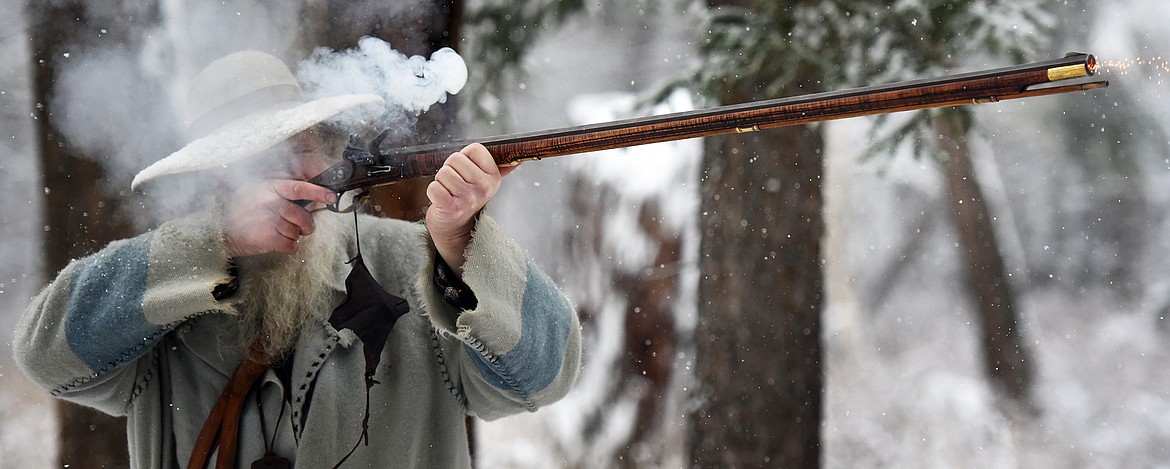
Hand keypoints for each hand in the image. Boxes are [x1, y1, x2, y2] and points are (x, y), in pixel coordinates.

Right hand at [222, 179, 337, 256]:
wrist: (218, 230)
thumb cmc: (241, 212)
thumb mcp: (258, 193)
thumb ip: (280, 195)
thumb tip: (307, 200)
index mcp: (271, 188)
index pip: (301, 188)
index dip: (319, 192)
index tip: (332, 196)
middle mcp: (272, 203)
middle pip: (304, 216)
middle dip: (306, 225)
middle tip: (301, 227)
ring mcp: (270, 221)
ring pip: (298, 232)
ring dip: (292, 236)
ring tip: (277, 232)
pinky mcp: (269, 239)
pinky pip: (291, 245)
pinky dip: (288, 247)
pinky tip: (276, 242)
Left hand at [425, 143, 514, 273]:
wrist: (457, 227)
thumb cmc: (467, 197)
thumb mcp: (485, 182)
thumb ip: (499, 168)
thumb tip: (519, 160)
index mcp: (494, 177)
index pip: (475, 149)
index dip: (465, 157)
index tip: (467, 171)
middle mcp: (484, 188)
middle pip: (455, 158)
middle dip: (450, 168)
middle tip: (455, 183)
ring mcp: (469, 199)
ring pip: (443, 172)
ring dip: (440, 181)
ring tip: (449, 192)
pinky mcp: (451, 209)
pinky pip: (434, 187)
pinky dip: (433, 191)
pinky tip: (441, 200)